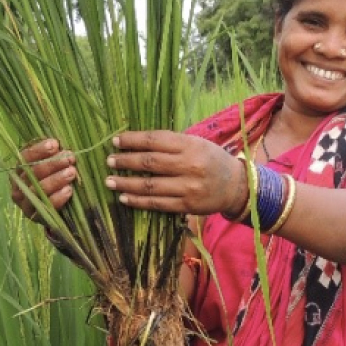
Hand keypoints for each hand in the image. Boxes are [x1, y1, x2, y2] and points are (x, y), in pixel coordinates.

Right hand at [10, 139, 77, 222]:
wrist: (53, 209)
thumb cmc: (52, 180)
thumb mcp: (50, 166)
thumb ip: (53, 155)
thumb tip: (60, 144)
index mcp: (19, 169)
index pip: (25, 156)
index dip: (39, 150)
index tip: (55, 144)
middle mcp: (18, 185)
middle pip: (33, 172)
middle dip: (53, 163)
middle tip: (70, 158)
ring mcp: (24, 202)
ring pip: (39, 189)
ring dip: (56, 179)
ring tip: (71, 172)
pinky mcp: (34, 216)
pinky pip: (46, 206)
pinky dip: (58, 197)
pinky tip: (69, 190)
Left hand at [104, 130, 246, 215]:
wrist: (236, 185)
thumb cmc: (211, 160)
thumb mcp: (195, 143)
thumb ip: (170, 144)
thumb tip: (135, 143)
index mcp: (190, 145)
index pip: (155, 140)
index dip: (132, 140)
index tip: (115, 141)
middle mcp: (189, 165)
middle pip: (150, 163)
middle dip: (125, 161)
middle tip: (109, 161)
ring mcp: (188, 187)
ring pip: (150, 186)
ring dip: (126, 184)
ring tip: (110, 182)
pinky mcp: (187, 205)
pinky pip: (157, 204)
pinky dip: (138, 201)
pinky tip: (124, 198)